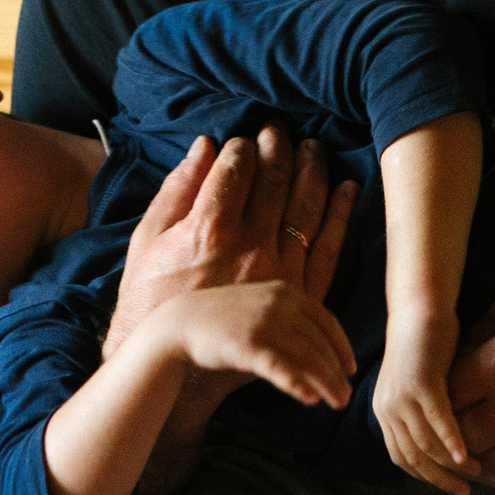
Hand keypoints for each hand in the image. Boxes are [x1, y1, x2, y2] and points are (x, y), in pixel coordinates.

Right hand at [106, 123, 357, 359]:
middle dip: (281, 149)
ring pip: (306, 210)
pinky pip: (327, 250)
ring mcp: (278, 273)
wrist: (171, 362)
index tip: (247, 139)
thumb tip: (204, 146)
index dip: (244, 146)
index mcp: (209, 228)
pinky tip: (346, 191)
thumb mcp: (147, 240)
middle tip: (284, 132)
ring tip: (316, 151)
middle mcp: (249, 246)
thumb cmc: (149, 300)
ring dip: (314, 173)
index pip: (237, 169)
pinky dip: (339, 216)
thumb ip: (176, 190)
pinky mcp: (298, 299)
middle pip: (276, 182)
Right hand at [157, 282, 355, 410]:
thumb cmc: (223, 321)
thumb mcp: (261, 308)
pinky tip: (310, 400)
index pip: (326, 321)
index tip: (351, 368)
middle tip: (347, 395)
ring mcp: (264, 323)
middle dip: (337, 371)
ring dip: (326, 382)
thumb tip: (317, 350)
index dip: (342, 346)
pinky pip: (281, 368)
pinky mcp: (249, 345)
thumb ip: (288, 320)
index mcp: (286, 292)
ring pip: (307, 357)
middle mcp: (280, 303)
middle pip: (320, 342)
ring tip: (336, 402)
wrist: (180, 322)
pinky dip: (299, 384)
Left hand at [374, 310, 474, 494]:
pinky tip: (468, 457)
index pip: (401, 457)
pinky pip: (438, 420)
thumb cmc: (424, 346)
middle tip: (464, 492)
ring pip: (426, 444)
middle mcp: (387, 408)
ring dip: (451, 465)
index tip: (448, 486)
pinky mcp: (421, 383)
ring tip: (475, 473)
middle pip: (412, 458)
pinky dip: (453, 441)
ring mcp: (402, 396)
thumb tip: (442, 444)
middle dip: (439, 479)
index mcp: (383, 411)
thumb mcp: (417, 384)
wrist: (418, 308)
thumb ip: (421, 413)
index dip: (425, 476)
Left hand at [448, 272, 494, 481]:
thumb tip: (453, 316)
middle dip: (447, 422)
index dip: (435, 388)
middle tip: (446, 410)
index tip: (436, 381)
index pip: (444, 390)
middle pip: (456, 431)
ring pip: (481, 459)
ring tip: (465, 431)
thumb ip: (486, 307)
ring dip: (470, 447)